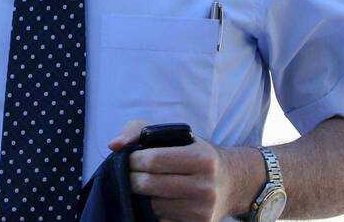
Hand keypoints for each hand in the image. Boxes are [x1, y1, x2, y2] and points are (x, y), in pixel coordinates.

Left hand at [107, 119, 234, 221]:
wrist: (231, 182)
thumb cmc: (194, 153)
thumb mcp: (175, 135)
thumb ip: (139, 130)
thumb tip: (113, 145)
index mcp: (202, 158)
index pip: (153, 160)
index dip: (133, 160)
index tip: (128, 158)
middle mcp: (205, 186)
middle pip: (149, 185)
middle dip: (132, 178)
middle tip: (129, 174)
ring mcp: (202, 210)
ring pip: (152, 206)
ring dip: (140, 196)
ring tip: (141, 185)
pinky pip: (161, 220)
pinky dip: (152, 211)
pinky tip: (154, 200)